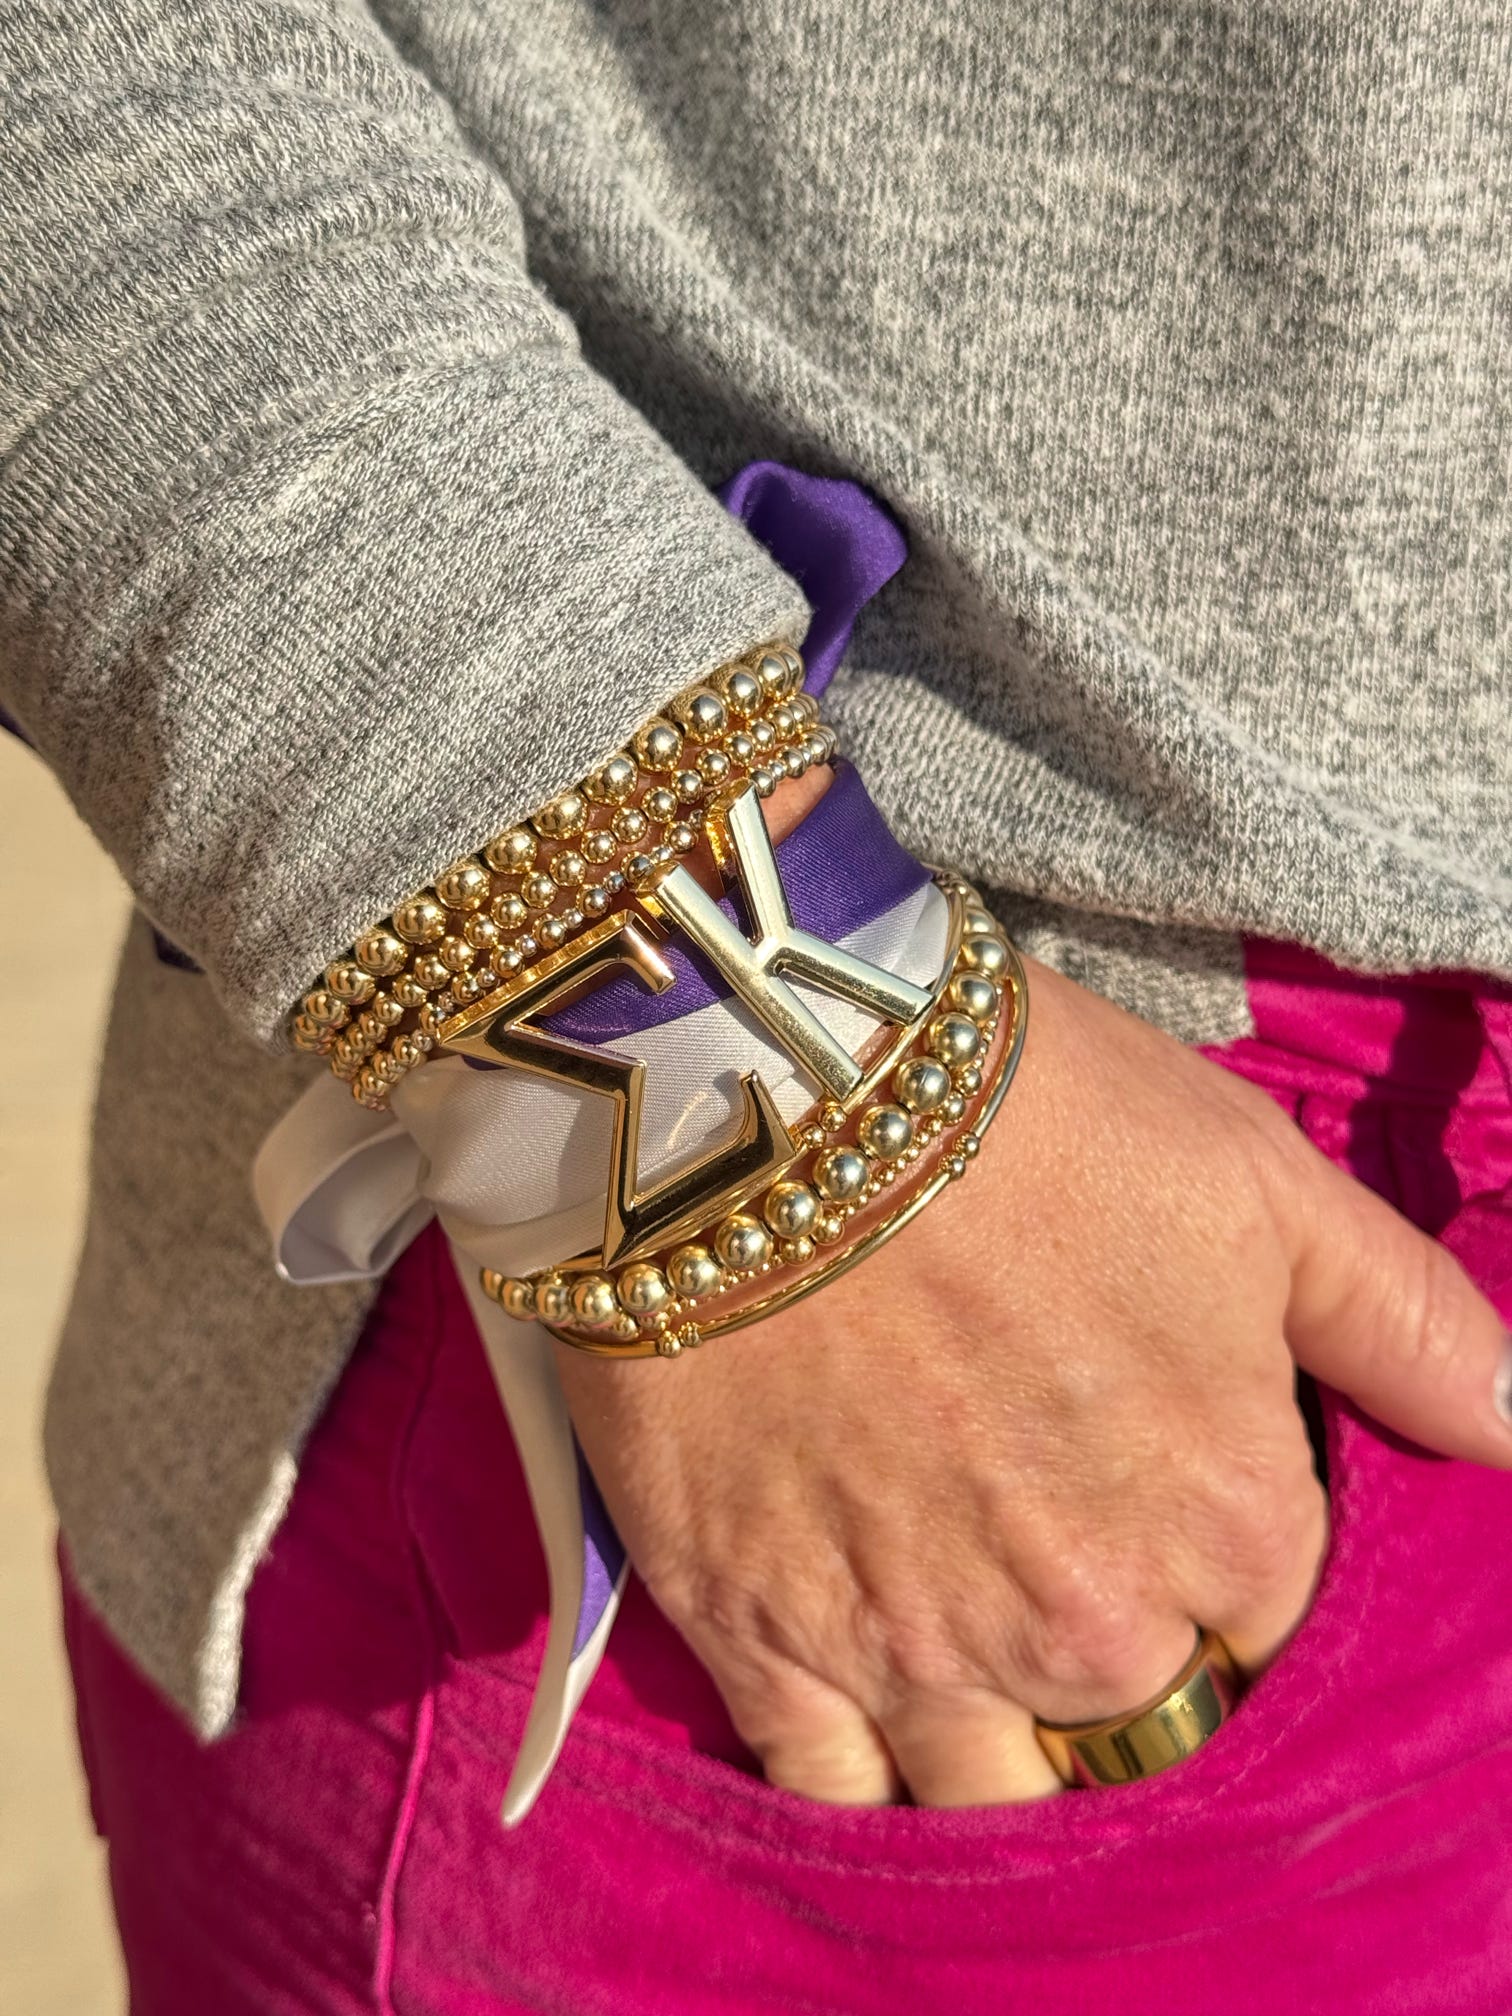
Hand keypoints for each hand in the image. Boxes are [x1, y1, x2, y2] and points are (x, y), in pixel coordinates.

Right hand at [555, 952, 1511, 1806]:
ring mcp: (912, 1649)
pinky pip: (831, 1791)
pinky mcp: (756, 1636)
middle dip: (1123, 1666)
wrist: (771, 1091)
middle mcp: (1084, 1630)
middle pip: (1139, 1727)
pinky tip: (871, 1721)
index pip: (1271, 1639)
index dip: (1225, 1572)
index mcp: (1225, 1529)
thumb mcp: (1259, 1181)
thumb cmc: (1032, 1116)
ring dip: (1005, 1746)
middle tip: (1056, 1558)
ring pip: (998, 1795)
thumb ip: (1407, 1324)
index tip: (1164, 1502)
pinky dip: (861, 1779)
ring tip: (972, 1644)